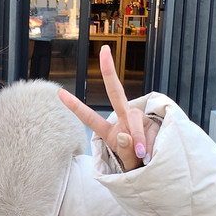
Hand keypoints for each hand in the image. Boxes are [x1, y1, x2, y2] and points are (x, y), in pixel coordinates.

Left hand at [58, 44, 159, 169]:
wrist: (157, 165)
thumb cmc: (137, 165)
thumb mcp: (128, 164)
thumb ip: (125, 151)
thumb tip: (125, 135)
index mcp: (109, 132)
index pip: (89, 118)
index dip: (75, 106)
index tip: (59, 92)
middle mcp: (123, 119)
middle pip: (115, 93)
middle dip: (109, 72)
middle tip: (104, 50)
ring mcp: (138, 118)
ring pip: (134, 120)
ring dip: (139, 139)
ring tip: (142, 155)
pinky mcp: (153, 121)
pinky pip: (150, 130)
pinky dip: (150, 144)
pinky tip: (151, 153)